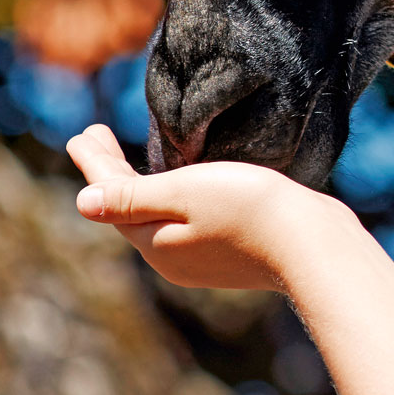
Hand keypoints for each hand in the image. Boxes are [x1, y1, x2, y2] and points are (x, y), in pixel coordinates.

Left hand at [67, 122, 341, 291]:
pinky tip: (177, 190)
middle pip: (130, 210)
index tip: (82, 133)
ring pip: (156, 218)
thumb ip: (133, 197)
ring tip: (129, 160)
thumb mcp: (185, 193)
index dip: (96, 164)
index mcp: (154, 243)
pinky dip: (166, 200)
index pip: (111, 200)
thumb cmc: (249, 208)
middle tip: (94, 136)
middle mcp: (170, 259)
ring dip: (138, 185)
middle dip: (112, 173)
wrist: (311, 243)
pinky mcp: (228, 256)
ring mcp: (200, 261)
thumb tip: (82, 202)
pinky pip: (182, 225)